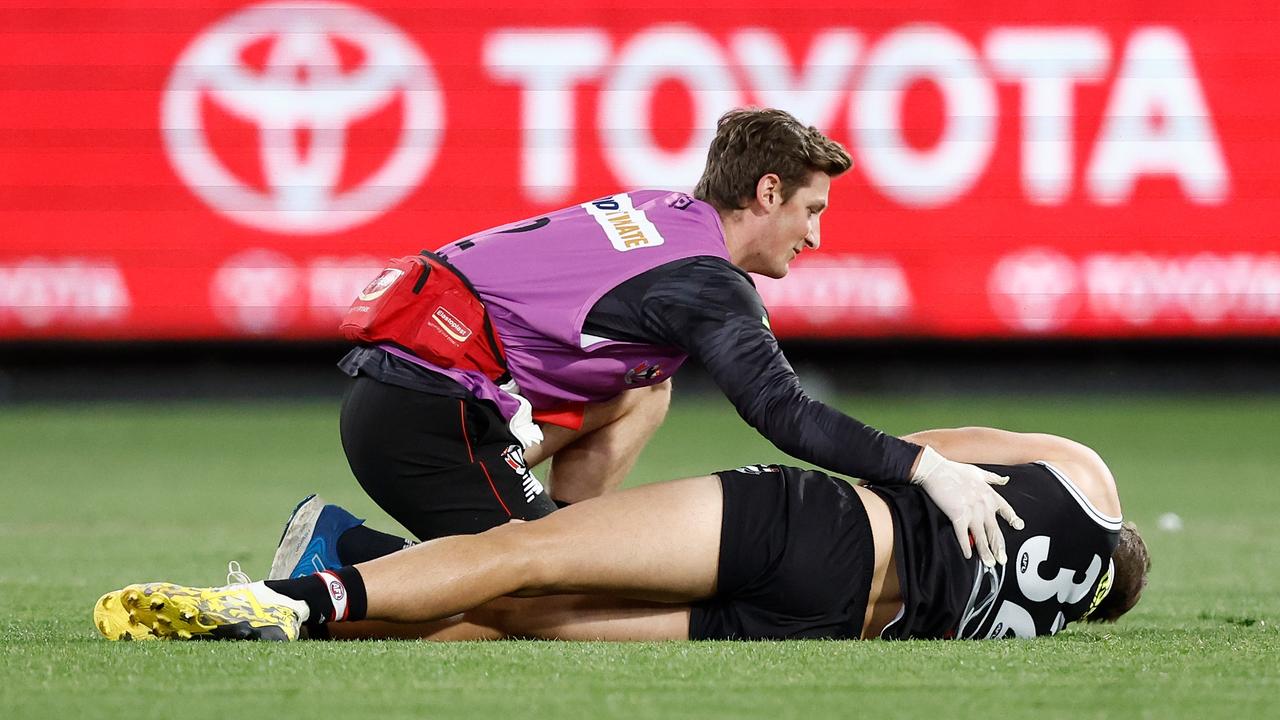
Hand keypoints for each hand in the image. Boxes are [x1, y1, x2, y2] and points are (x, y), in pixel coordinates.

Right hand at [911, 446, 1024, 566]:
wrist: (936, 470)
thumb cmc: (954, 470)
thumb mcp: (978, 472)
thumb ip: (993, 478)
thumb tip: (1005, 479)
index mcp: (989, 494)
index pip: (1006, 509)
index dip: (1013, 519)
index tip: (1018, 526)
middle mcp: (984, 505)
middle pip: (995, 530)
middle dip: (999, 547)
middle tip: (1003, 559)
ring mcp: (972, 512)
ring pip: (982, 537)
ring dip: (986, 552)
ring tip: (990, 563)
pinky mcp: (958, 516)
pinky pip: (964, 536)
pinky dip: (966, 547)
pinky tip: (968, 555)